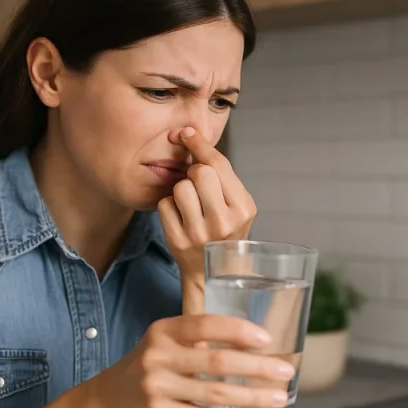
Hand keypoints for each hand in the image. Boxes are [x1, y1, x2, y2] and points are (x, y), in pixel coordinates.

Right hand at [89, 313, 295, 407]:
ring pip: (216, 394)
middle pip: (217, 362)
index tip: (266, 338)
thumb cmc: (148, 365)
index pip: (206, 325)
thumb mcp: (164, 342)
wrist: (108, 402)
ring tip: (278, 397)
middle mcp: (159, 356)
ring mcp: (158, 387)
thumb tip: (252, 344)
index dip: (238, 331)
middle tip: (285, 370)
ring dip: (252, 397)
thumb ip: (197, 339)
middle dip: (257, 367)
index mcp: (164, 331)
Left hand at [157, 127, 256, 294]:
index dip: (200, 145)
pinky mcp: (178, 241)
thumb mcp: (236, 205)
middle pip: (200, 172)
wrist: (216, 274)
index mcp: (243, 209)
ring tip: (191, 204)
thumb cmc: (226, 232)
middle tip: (198, 185)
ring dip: (181, 191)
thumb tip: (189, 135)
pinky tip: (180, 217)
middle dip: (194, 173)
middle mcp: (224, 222)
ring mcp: (200, 233)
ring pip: (180, 187)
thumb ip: (221, 175)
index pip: (219, 165)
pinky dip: (169, 207)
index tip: (187, 134)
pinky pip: (165, 204)